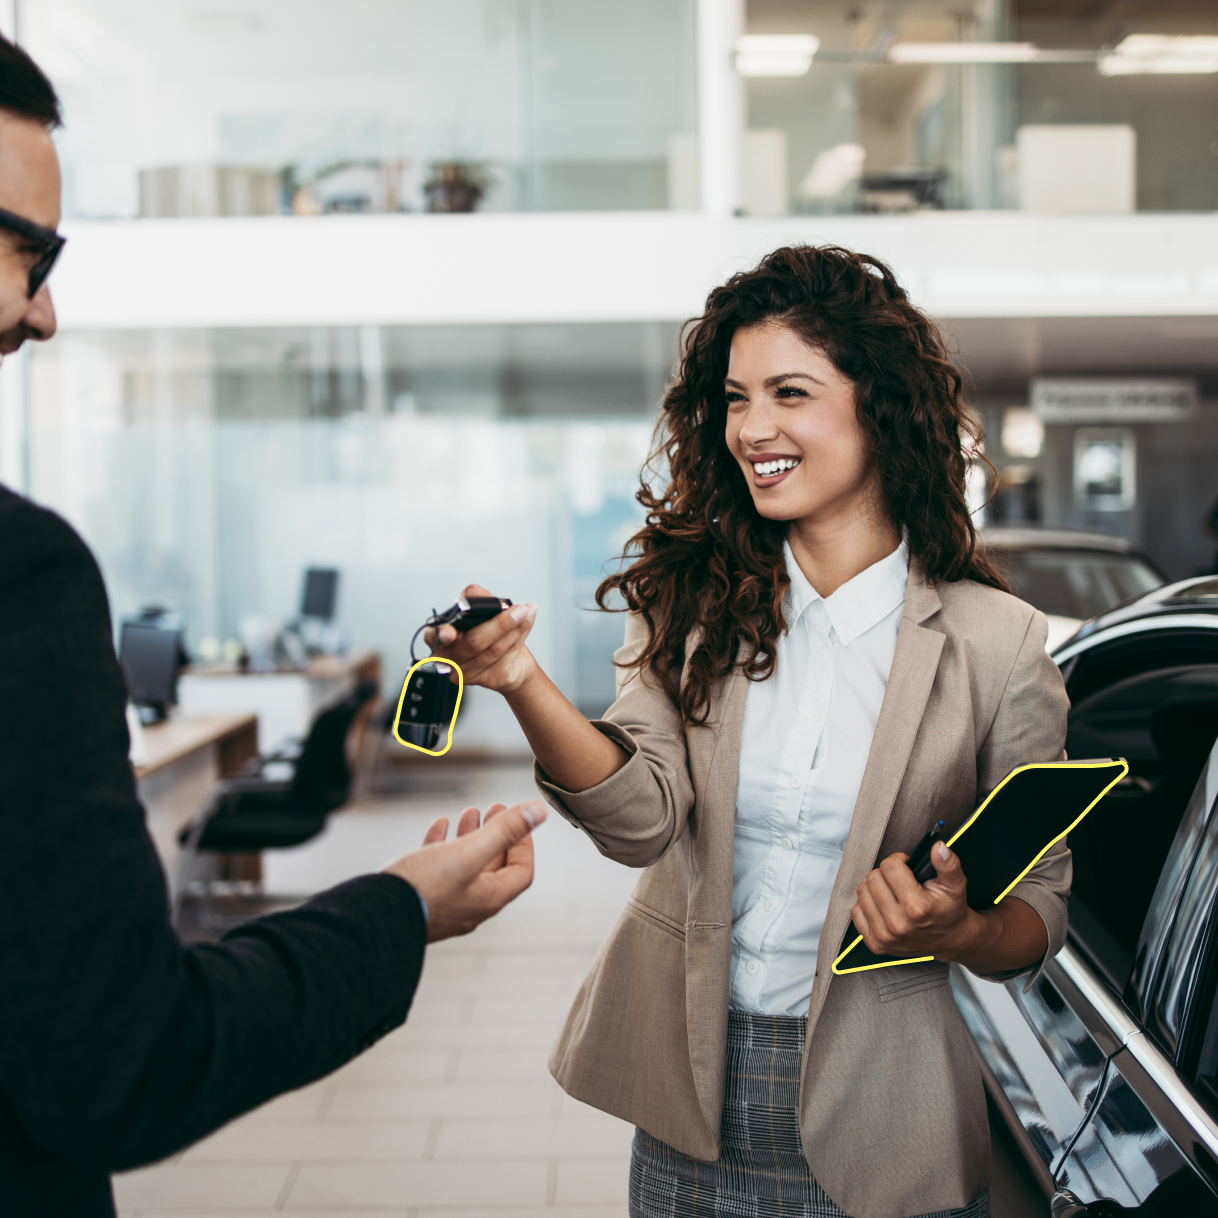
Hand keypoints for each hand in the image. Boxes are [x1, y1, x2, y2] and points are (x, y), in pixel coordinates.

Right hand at [384, 800, 546, 940]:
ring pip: (465, 866)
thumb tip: (539, 811)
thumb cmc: (423, 888)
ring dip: (471, 837)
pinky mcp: (420, 898)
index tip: (520, 820)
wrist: (371, 917)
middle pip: (493, 867)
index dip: (525, 844)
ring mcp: (444, 903)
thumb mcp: (468, 853)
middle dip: (497, 835)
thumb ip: (504, 832)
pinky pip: (437, 869)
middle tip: (494, 808)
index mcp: (488, 898)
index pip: (520, 872)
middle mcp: (469, 904)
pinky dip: (442, 844)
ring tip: (469, 812)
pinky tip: (438, 826)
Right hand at [426, 583, 539, 695]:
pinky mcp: (487, 680)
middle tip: (517, 610)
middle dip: (499, 624)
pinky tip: (526, 623)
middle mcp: (447, 658)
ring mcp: (466, 673)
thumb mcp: (483, 609)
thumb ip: (477, 598)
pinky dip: (520, 636)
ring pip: (493, 650)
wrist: (512, 660)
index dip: (440, 635)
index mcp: (438, 637)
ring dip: (514, 628)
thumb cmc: (490, 633)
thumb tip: (472, 593)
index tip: (449, 632)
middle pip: (472, 643)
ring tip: (525, 612)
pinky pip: (506, 657)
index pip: (432, 636)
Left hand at [851, 842, 980, 961]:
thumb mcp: (955, 885)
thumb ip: (948, 864)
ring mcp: (884, 936)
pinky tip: (884, 906)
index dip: (899, 861)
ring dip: (875, 888)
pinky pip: (856, 911)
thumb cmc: (949, 910)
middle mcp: (898, 924)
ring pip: (862, 892)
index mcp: (916, 907)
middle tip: (900, 881)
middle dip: (886, 874)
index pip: (889, 867)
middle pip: (873, 878)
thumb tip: (939, 847)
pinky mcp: (875, 944)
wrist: (950, 940)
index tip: (907, 867)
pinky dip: (868, 905)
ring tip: (892, 893)